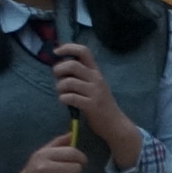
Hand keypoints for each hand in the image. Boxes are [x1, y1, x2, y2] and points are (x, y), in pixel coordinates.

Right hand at [4, 135, 84, 172]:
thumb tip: (72, 134)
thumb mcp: (41, 153)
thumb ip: (57, 143)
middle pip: (77, 169)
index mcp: (44, 155)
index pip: (72, 153)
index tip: (81, 162)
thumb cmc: (34, 170)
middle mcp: (45, 168)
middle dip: (76, 172)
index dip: (81, 157)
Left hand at [48, 42, 139, 164]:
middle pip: (72, 65)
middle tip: (57, 78)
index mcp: (95, 71)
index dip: (68, 48)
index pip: (84, 51)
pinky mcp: (92, 105)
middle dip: (58, 70)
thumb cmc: (99, 103)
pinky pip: (70, 97)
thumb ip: (80, 74)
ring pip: (68, 82)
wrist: (115, 124)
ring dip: (59, 87)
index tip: (56, 52)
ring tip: (62, 93)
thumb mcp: (93, 84)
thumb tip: (58, 65)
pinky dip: (63, 98)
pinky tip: (65, 101)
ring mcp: (95, 92)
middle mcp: (96, 79)